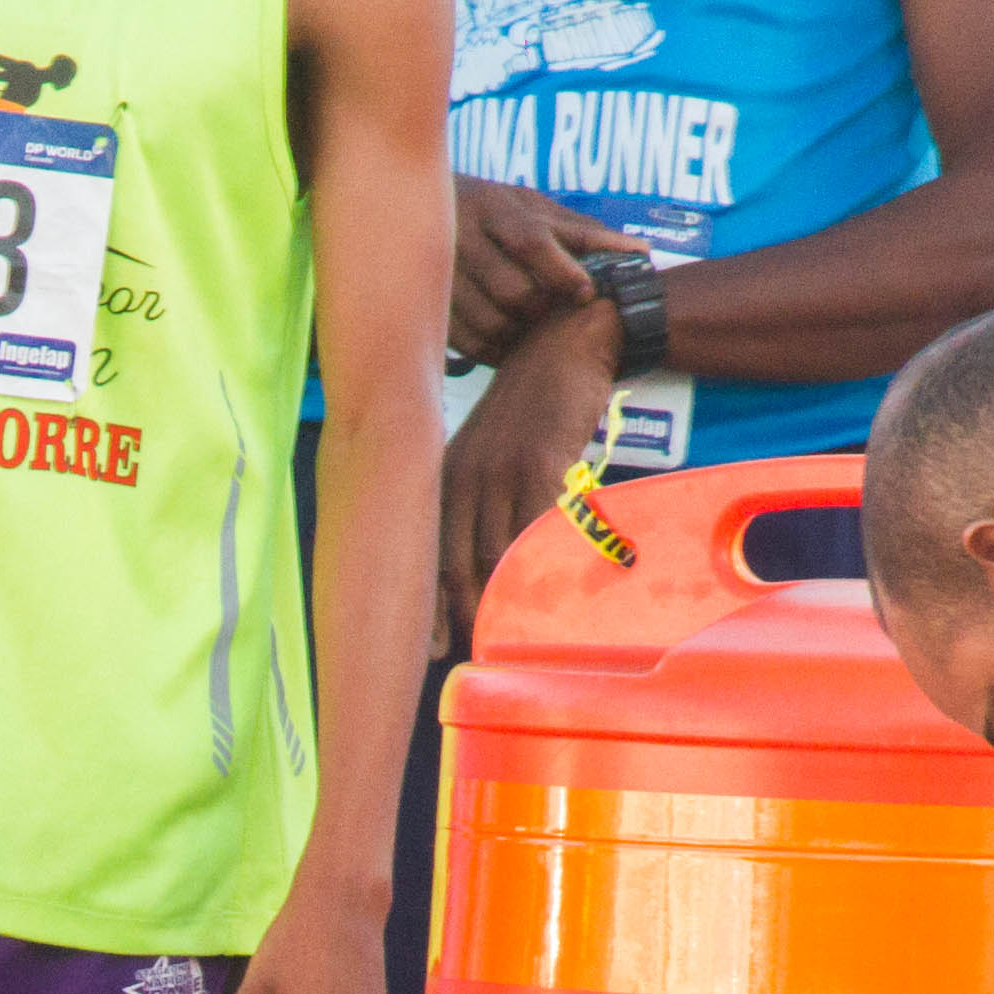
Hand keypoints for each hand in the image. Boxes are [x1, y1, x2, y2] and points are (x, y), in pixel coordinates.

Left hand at [437, 301, 614, 657]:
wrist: (566, 343)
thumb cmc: (531, 409)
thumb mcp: (486, 452)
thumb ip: (477, 503)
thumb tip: (482, 566)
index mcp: (442, 478)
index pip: (427, 555)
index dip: (428, 607)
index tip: (429, 649)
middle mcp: (462, 476)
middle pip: (458, 564)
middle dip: (465, 614)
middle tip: (478, 651)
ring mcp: (500, 469)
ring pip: (499, 552)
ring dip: (510, 597)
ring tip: (520, 632)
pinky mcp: (539, 460)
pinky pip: (541, 524)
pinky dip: (550, 560)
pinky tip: (559, 588)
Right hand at [446, 179, 633, 368]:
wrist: (419, 209)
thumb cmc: (494, 213)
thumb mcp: (533, 209)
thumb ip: (582, 232)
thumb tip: (640, 253)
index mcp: (496, 208)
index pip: (531, 242)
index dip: (562, 272)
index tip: (585, 294)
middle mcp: (464, 238)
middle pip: (513, 289)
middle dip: (543, 309)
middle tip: (558, 315)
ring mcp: (441, 275)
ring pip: (490, 322)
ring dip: (521, 335)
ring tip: (535, 333)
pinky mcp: (428, 305)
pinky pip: (466, 342)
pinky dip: (493, 351)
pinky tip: (507, 345)